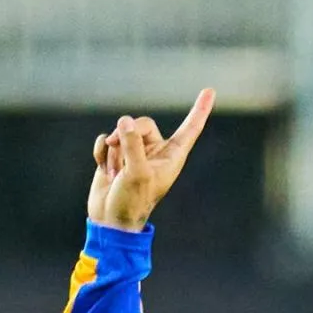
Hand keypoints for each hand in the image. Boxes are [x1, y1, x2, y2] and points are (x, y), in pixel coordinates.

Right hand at [88, 88, 215, 231]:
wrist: (110, 222)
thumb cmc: (131, 203)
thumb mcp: (136, 173)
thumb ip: (132, 145)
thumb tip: (125, 121)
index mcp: (171, 158)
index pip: (189, 129)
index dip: (199, 111)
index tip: (210, 90)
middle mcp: (156, 153)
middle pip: (143, 123)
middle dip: (127, 133)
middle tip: (118, 150)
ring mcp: (135, 154)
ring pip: (122, 131)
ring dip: (113, 150)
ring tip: (114, 173)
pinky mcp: (115, 156)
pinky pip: (106, 139)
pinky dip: (101, 152)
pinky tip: (103, 169)